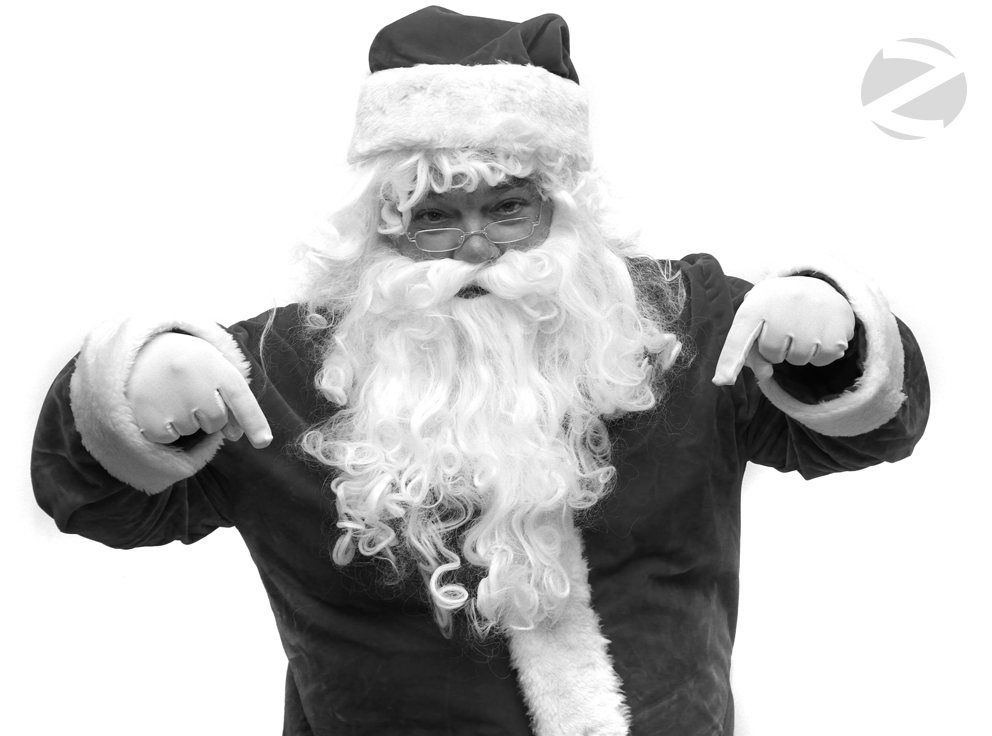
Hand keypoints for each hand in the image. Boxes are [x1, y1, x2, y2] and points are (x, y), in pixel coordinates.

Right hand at [126, 332, 271, 447]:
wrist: (137, 348)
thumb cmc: (185, 362)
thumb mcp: (212, 368)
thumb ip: (230, 399)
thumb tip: (235, 436)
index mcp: (215, 366)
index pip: (241, 399)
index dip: (254, 422)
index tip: (264, 442)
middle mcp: (195, 382)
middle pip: (216, 421)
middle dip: (207, 413)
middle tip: (187, 388)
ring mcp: (171, 400)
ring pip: (192, 430)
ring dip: (184, 418)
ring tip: (168, 392)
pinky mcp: (149, 417)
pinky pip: (169, 437)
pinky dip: (165, 427)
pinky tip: (156, 404)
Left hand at [713, 276, 854, 384]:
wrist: (820, 283)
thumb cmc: (778, 308)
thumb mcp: (758, 318)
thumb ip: (751, 349)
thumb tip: (765, 374)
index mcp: (756, 305)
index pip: (739, 338)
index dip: (729, 361)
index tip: (723, 381)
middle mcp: (783, 310)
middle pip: (772, 355)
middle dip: (777, 348)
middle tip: (785, 325)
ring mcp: (811, 319)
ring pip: (798, 359)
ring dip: (799, 351)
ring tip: (803, 326)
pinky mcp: (835, 330)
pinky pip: (821, 360)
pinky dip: (820, 353)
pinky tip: (819, 332)